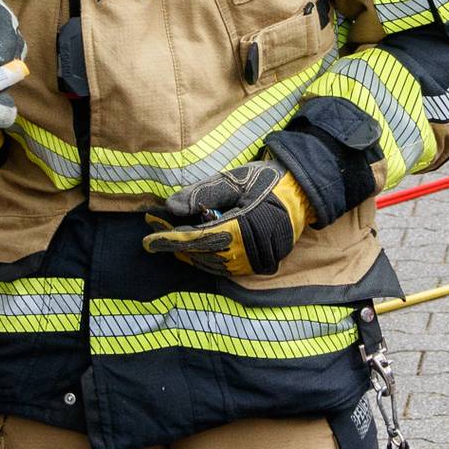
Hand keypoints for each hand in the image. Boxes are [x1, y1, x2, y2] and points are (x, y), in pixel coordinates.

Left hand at [142, 158, 312, 276]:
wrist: (301, 193)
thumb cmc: (266, 181)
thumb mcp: (233, 180)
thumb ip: (202, 193)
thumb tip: (171, 207)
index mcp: (244, 229)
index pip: (197, 239)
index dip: (170, 240)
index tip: (148, 239)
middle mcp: (249, 252)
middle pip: (201, 254)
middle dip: (175, 242)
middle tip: (154, 228)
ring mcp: (254, 262)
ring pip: (210, 264)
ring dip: (187, 252)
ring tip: (169, 235)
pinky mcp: (257, 266)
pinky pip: (223, 268)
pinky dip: (204, 258)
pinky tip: (191, 247)